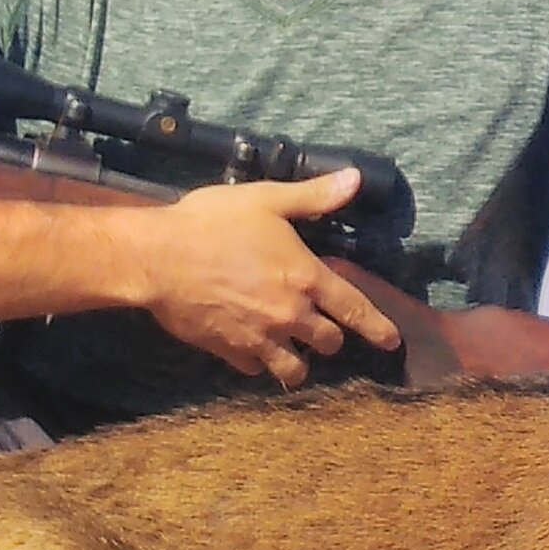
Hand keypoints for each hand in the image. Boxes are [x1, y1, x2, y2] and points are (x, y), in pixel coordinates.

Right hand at [126, 171, 401, 383]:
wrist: (157, 257)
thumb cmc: (210, 223)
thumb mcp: (266, 199)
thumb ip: (313, 196)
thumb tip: (354, 179)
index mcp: (305, 278)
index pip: (354, 310)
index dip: (377, 328)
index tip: (391, 342)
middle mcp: (289, 314)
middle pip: (328, 343)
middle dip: (330, 338)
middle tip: (322, 330)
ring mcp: (260, 338)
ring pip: (295, 368)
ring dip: (298, 361)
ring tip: (293, 351)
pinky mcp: (230, 352)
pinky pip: (256, 370)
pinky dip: (259, 363)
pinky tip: (253, 350)